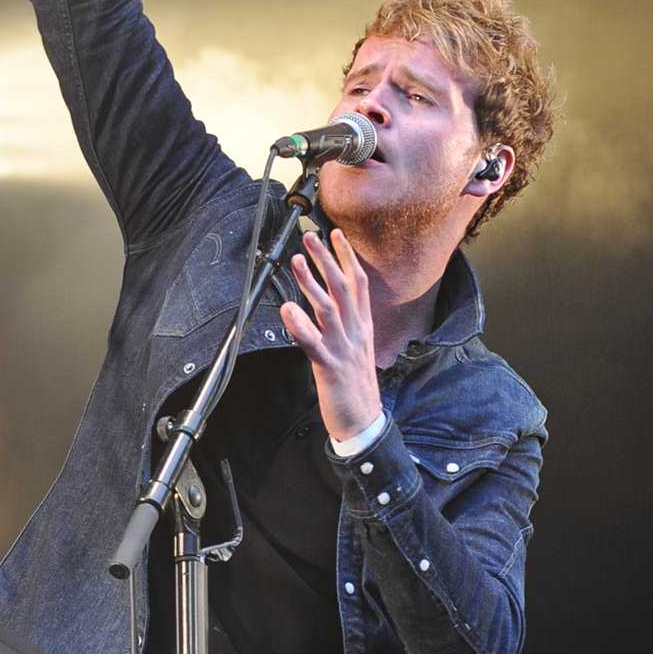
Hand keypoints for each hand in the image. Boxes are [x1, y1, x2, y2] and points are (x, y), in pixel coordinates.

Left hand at [281, 227, 382, 443]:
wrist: (364, 420)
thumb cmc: (356, 384)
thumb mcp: (357, 347)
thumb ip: (348, 322)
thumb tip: (336, 301)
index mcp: (362, 326)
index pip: (358, 283)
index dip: (347, 256)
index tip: (335, 233)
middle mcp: (356, 332)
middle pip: (342, 287)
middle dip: (326, 259)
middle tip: (310, 236)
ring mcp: (344, 348)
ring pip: (329, 308)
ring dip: (312, 282)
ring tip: (297, 261)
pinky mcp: (330, 367)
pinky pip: (314, 344)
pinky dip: (301, 326)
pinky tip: (288, 311)